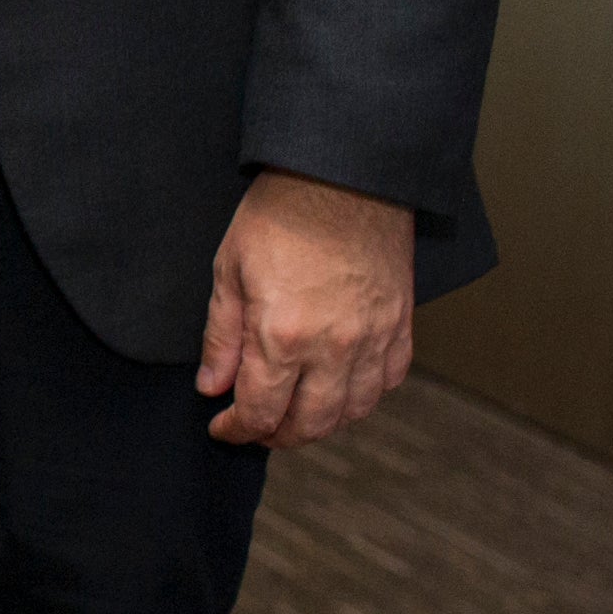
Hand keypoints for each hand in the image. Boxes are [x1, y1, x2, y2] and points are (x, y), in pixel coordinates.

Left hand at [198, 168, 415, 447]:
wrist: (343, 178)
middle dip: (277, 435)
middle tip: (256, 429)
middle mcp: (334, 348)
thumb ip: (221, 337)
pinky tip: (340, 391)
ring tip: (294, 416)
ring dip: (321, 424)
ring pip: (352, 411)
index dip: (238, 429)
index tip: (223, 428)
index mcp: (283, 336)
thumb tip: (212, 386)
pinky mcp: (400, 326)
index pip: (260, 410)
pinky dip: (362, 398)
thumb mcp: (229, 271)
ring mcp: (373, 340)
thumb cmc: (280, 216)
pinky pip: (387, 382)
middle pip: (309, 423)